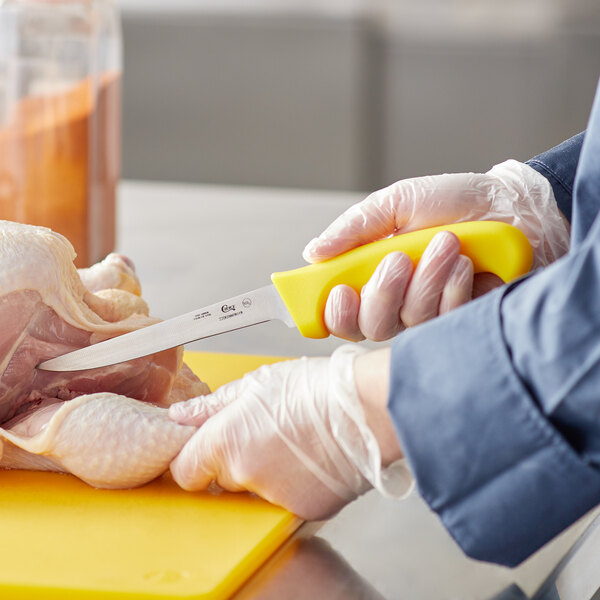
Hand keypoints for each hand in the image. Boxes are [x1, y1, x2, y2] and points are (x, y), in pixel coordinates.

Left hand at [169, 346, 411, 519]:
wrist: (366, 409)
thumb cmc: (317, 388)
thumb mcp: (258, 384)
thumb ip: (213, 406)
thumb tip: (182, 415)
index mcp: (225, 441)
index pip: (185, 470)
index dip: (196, 458)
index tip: (208, 447)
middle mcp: (244, 476)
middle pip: (222, 480)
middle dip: (236, 460)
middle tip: (265, 434)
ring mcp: (274, 498)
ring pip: (256, 490)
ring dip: (267, 473)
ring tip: (295, 443)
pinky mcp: (304, 511)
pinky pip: (286, 500)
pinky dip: (294, 485)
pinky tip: (312, 459)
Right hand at [303, 160, 569, 340]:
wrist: (511, 207)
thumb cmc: (454, 202)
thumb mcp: (397, 203)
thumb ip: (354, 229)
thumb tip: (313, 253)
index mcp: (372, 273)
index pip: (340, 312)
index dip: (335, 312)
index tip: (341, 293)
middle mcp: (396, 300)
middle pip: (369, 326)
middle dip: (382, 293)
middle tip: (398, 259)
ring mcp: (428, 314)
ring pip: (408, 322)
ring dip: (425, 281)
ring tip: (447, 244)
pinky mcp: (459, 322)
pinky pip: (444, 322)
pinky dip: (452, 290)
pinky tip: (464, 266)